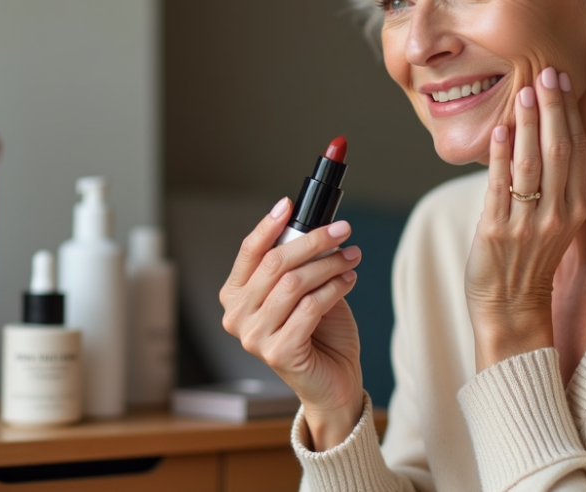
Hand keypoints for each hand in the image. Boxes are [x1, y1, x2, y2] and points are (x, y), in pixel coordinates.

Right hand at [219, 198, 363, 448]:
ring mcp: (254, 337)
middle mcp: (237, 317)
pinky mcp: (278, 352)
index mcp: (235, 296)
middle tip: (341, 230)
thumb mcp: (303, 289)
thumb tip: (312, 226)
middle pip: (274, 264)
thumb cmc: (318, 333)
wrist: (332, 381)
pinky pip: (310, 307)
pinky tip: (349, 280)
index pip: (248, 252)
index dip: (268, 225)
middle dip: (312, 241)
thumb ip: (297, 263)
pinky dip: (335, 288)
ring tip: (350, 257)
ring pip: (295, 283)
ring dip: (329, 264)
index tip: (289, 204)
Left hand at [465, 67, 585, 370]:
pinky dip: (500, 156)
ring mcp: (528, 223)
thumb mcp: (555, 221)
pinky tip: (500, 131)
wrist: (512, 307)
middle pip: (558, 150)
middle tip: (546, 73)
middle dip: (552, 109)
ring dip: (526, 124)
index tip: (562, 82)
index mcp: (575, 208)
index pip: (575, 150)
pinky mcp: (498, 231)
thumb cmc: (530, 259)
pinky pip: (500, 186)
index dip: (568, 113)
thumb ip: (554, 184)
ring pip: (531, 163)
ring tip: (522, 92)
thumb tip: (545, 135)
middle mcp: (557, 214)